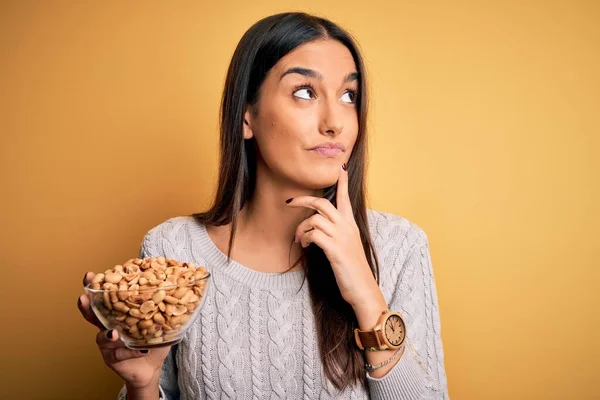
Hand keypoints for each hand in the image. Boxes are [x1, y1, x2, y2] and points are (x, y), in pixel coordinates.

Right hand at [78, 272, 170, 391]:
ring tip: (114, 333)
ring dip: (108, 334)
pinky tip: (139, 350)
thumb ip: (163, 306)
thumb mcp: (159, 320)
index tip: (90, 275)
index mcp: (118, 313)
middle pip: (92, 313)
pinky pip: (118, 354)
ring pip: (101, 336)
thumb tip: (178, 284)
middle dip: (86, 305)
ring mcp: (107, 343)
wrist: (151, 366)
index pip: (105, 297)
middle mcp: (108, 326)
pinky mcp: (111, 358)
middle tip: (83, 297)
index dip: (95, 286)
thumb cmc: (153, 339)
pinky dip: (129, 351)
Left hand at [286, 164, 382, 307]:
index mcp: (351, 225)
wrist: (363, 289)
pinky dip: (305, 238)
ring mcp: (342, 238)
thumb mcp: (348, 247)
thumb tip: (319, 229)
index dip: (342, 182)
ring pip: (315, 219)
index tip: (340, 167)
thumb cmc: (353, 270)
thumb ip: (338, 234)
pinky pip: (314, 234)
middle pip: (323, 203)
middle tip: (289, 201)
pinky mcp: (335, 250)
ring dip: (302, 227)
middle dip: (303, 199)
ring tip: (300, 239)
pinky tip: (305, 246)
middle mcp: (347, 228)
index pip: (346, 198)